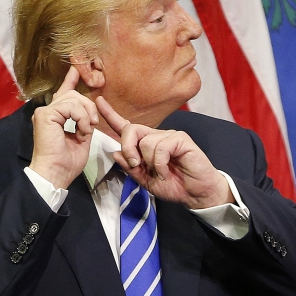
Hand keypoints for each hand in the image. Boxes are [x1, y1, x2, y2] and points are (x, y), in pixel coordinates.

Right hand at [29, 67, 98, 188]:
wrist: (56, 173)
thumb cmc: (67, 162)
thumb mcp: (82, 137)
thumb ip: (84, 121)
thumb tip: (90, 111)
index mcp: (55, 116)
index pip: (64, 93)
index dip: (71, 80)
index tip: (76, 67)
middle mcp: (48, 111)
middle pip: (74, 94)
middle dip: (89, 107)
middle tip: (93, 124)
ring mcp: (45, 112)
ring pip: (74, 99)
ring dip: (86, 116)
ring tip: (85, 132)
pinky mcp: (45, 114)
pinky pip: (71, 106)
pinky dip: (81, 118)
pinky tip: (81, 131)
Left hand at [96, 97, 232, 208]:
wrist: (197, 193)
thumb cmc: (175, 185)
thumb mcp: (146, 181)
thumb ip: (131, 169)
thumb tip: (115, 154)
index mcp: (147, 144)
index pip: (127, 127)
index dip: (111, 115)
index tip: (98, 102)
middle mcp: (157, 136)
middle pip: (131, 129)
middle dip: (128, 148)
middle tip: (136, 165)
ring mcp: (169, 136)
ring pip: (145, 142)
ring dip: (150, 163)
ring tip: (161, 173)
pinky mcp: (181, 139)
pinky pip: (160, 147)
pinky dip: (160, 164)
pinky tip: (167, 171)